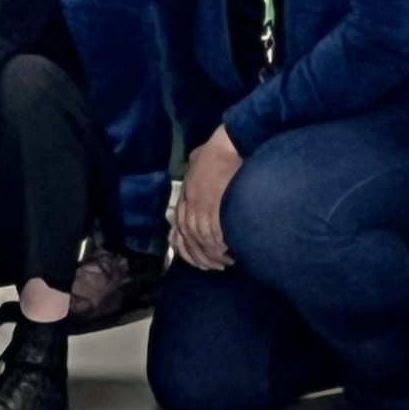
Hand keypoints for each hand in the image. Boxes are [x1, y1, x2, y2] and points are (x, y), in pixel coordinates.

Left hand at [172, 130, 243, 271]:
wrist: (228, 144)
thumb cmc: (216, 149)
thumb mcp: (197, 159)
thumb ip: (195, 167)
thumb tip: (196, 162)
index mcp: (185, 195)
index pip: (179, 228)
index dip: (187, 247)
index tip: (197, 258)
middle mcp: (189, 204)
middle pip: (190, 238)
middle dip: (201, 256)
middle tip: (215, 266)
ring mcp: (201, 206)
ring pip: (201, 239)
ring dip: (213, 254)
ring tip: (225, 262)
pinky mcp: (215, 208)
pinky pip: (215, 234)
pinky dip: (220, 246)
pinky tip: (229, 252)